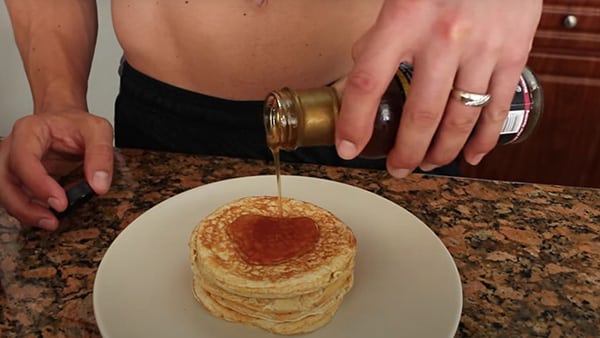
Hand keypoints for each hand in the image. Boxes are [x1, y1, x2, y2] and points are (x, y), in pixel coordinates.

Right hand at [0, 109, 113, 229]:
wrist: (67, 123)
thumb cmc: (77, 124)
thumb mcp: (98, 131)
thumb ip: (101, 155)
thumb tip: (99, 185)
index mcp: (30, 131)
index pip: (23, 159)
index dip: (38, 184)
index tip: (60, 203)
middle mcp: (14, 147)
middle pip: (3, 179)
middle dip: (23, 206)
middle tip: (51, 220)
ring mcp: (12, 163)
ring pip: (4, 191)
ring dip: (23, 211)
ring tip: (50, 222)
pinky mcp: (18, 178)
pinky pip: (15, 196)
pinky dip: (28, 209)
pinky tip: (47, 216)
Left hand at [335, 0, 542, 176]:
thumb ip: (380, 35)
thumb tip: (364, 68)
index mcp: (404, 18)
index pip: (367, 82)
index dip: (354, 122)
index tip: (348, 148)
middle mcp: (443, 36)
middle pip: (420, 114)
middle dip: (405, 152)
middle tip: (397, 168)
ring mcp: (482, 47)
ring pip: (460, 118)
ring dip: (442, 151)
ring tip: (428, 163)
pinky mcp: (513, 52)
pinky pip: (497, 107)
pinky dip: (483, 139)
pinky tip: (471, 155)